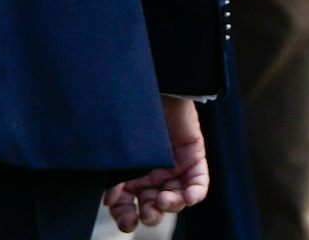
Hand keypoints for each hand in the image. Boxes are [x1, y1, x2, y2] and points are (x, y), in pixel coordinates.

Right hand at [105, 96, 208, 231]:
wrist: (153, 86)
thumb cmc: (131, 115)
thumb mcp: (120, 151)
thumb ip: (114, 177)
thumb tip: (110, 201)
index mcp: (131, 175)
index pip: (127, 204)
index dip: (126, 216)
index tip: (126, 221)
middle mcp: (153, 175)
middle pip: (153, 207)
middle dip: (150, 214)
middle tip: (146, 212)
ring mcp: (174, 168)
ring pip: (176, 199)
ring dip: (170, 206)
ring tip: (163, 200)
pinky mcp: (193, 158)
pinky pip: (198, 184)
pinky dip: (194, 194)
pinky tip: (186, 196)